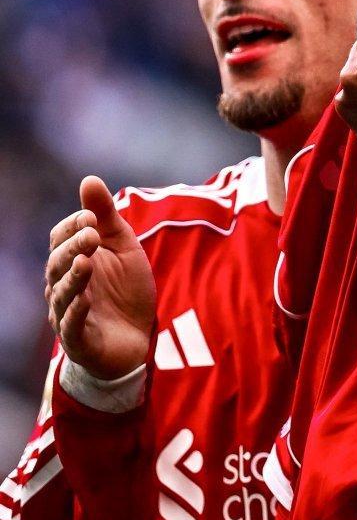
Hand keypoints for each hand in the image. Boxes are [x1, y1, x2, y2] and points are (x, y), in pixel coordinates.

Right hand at [46, 179, 156, 379]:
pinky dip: (76, 313)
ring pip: (62, 294)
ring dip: (73, 278)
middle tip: (92, 235)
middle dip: (73, 248)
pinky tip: (86, 300)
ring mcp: (67, 314)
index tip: (91, 216)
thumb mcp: (123, 248)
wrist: (137, 338)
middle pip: (57, 264)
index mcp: (70, 261)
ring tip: (86, 262)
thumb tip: (89, 178)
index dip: (72, 226)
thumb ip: (106, 216)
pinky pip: (71, 327)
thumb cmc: (125, 291)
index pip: (60, 239)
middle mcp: (63, 287)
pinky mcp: (79, 341)